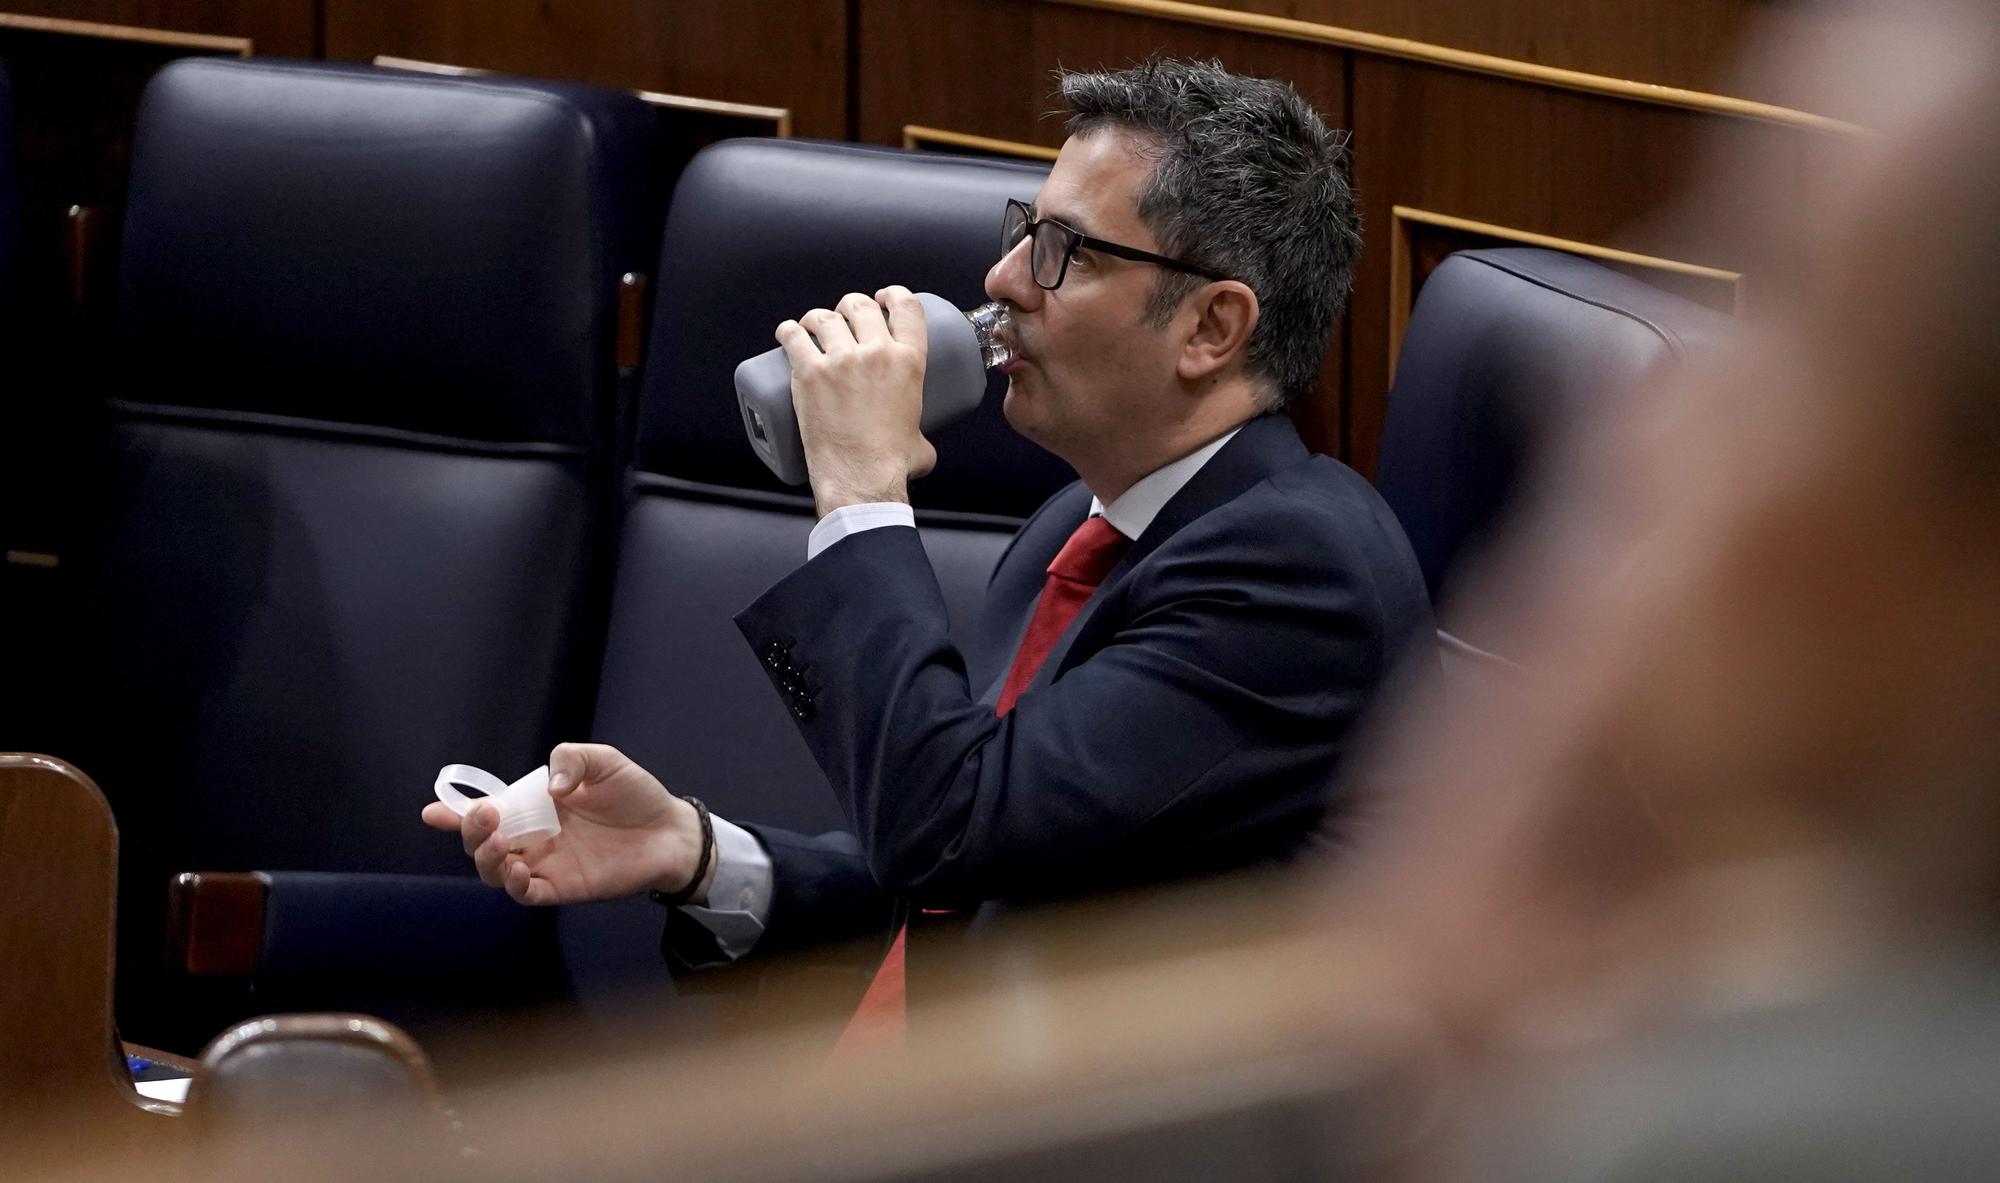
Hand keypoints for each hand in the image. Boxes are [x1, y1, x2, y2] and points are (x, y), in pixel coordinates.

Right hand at [419, 743, 710, 905]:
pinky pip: (527, 894)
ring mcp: (546, 863)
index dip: (455, 813)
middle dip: (471, 832)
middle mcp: (533, 837)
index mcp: (533, 806)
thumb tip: (550, 788)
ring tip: (500, 843)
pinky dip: (515, 886)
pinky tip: (519, 870)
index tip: (432, 811)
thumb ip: (571, 760)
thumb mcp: (603, 760)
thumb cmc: (634, 793)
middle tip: (486, 816)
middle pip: (482, 844)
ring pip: (496, 872)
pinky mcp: (563, 886)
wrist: (670, 829)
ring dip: (487, 860)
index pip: (487, 811)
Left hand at [775, 285, 937, 517]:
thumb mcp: (921, 438)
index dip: (892, 294)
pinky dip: (788, 331)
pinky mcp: (809, 374)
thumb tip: (918, 442)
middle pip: (860, 305)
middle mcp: (876, 353)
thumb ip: (922, 433)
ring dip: (818, 318)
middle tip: (843, 320)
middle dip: (850, 307)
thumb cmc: (892, 464)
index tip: (881, 299)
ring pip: (825, 317)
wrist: (862, 480)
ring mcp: (841, 361)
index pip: (906, 306)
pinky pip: (793, 337)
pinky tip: (788, 334)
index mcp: (909, 361)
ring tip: (813, 329)